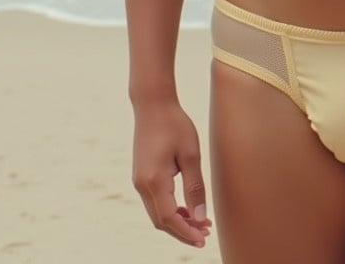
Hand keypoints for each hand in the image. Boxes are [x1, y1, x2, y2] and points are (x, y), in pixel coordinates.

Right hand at [131, 99, 212, 246]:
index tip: (203, 240)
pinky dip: (170, 209)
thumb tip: (200, 217)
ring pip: (157, 213)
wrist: (153, 104)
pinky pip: (154, 202)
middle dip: (183, 230)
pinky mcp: (140, 176)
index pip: (169, 219)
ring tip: (200, 222)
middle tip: (206, 233)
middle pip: (161, 221)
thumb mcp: (191, 155)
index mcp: (154, 181)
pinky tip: (186, 207)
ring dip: (177, 221)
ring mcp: (138, 181)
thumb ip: (195, 187)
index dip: (186, 233)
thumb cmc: (175, 125)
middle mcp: (142, 185)